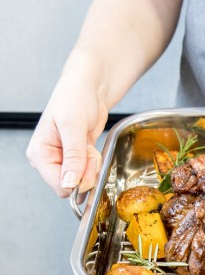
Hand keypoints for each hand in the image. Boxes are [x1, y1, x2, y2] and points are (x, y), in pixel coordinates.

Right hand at [26, 78, 107, 198]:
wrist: (90, 89)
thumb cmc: (75, 99)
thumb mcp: (73, 126)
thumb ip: (73, 156)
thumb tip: (69, 183)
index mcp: (39, 154)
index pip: (58, 185)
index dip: (78, 181)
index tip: (88, 162)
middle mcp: (49, 160)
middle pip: (72, 186)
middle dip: (86, 172)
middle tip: (89, 151)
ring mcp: (64, 161)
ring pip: (82, 180)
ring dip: (92, 167)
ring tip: (89, 145)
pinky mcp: (78, 159)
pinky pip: (89, 172)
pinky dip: (95, 163)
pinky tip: (92, 148)